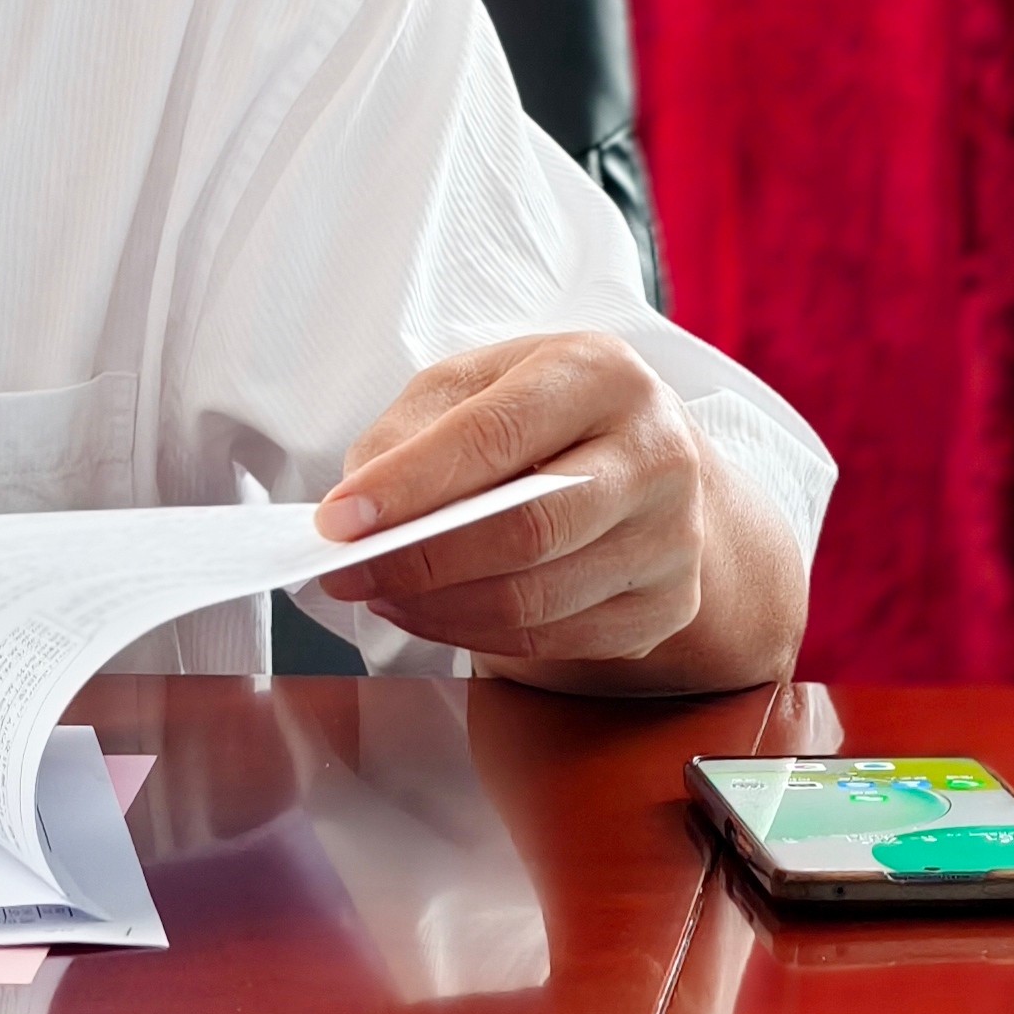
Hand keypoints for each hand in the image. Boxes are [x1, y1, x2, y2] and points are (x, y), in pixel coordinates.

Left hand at [311, 332, 713, 677]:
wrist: (644, 462)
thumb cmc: (543, 416)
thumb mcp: (472, 387)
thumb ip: (410, 435)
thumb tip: (356, 509)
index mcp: (601, 375)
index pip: (495, 436)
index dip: (409, 486)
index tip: (339, 519)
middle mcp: (657, 453)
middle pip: (527, 528)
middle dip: (418, 561)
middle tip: (345, 573)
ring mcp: (674, 536)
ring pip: (539, 597)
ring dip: (439, 608)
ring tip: (380, 592)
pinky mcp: (670, 603)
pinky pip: (559, 639)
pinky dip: (479, 635)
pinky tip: (433, 614)